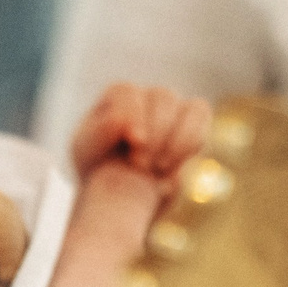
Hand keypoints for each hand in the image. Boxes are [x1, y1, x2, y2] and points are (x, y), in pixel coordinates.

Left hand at [70, 83, 212, 182]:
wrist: (122, 194)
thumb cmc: (99, 167)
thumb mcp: (87, 153)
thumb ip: (98, 135)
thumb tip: (119, 120)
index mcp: (116, 97)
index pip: (127, 92)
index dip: (133, 114)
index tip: (135, 142)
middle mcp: (147, 95)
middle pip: (162, 98)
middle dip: (156, 133)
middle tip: (141, 165)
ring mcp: (173, 106)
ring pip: (188, 106)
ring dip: (176, 140)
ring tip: (158, 169)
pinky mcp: (193, 121)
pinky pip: (200, 116)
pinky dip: (191, 140)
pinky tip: (176, 165)